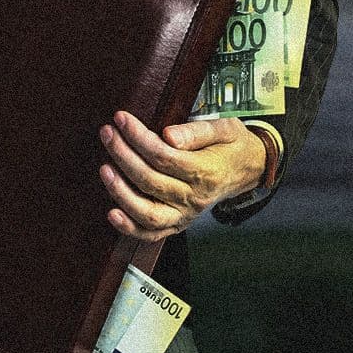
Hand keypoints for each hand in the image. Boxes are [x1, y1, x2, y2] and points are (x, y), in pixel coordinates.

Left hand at [98, 111, 266, 240]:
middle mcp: (195, 197)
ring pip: (147, 211)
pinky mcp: (178, 224)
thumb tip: (168, 135)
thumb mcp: (225, 129)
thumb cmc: (233, 146)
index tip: (122, 119)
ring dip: (120, 192)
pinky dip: (129, 227)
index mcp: (206, 171)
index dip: (138, 137)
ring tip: (104, 169)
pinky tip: (112, 213)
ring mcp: (185, 214)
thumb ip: (197, 131)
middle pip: (150, 180)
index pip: (164, 156)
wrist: (248, 170)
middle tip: (107, 134)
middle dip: (123, 155)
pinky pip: (151, 233)